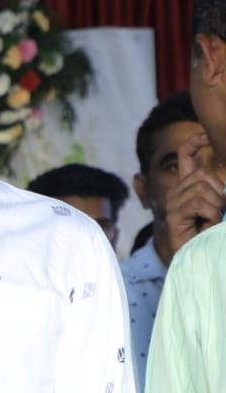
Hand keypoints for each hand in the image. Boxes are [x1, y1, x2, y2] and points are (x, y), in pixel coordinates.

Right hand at [164, 132, 222, 250]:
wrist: (194, 257)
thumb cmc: (208, 233)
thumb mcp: (217, 206)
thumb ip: (218, 191)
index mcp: (186, 186)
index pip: (185, 157)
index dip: (193, 143)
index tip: (203, 135)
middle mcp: (176, 191)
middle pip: (203, 175)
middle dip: (220, 193)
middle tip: (219, 212)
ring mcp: (172, 203)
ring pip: (202, 189)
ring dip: (217, 207)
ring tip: (213, 221)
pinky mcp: (173, 215)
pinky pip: (199, 203)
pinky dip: (211, 214)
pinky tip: (207, 225)